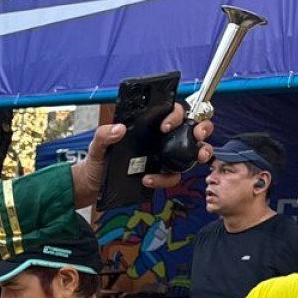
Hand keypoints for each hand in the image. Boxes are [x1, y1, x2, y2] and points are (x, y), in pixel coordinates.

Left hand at [71, 102, 212, 213]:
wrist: (94, 185)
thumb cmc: (99, 160)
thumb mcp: (97, 145)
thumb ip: (104, 134)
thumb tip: (118, 129)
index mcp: (149, 126)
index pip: (172, 111)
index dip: (175, 114)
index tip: (165, 125)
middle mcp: (162, 140)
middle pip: (192, 127)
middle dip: (203, 128)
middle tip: (198, 134)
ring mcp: (165, 157)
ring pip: (193, 151)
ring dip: (202, 151)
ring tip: (198, 156)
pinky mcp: (162, 175)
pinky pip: (173, 176)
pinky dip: (165, 179)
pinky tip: (148, 179)